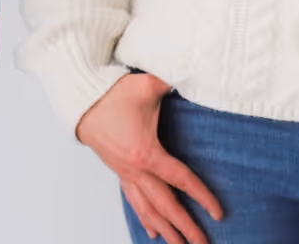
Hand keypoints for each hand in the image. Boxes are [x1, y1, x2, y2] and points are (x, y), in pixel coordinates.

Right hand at [75, 72, 222, 243]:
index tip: (218, 213)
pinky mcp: (119, 172)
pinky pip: (134, 201)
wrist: (81, 100)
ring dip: (166, 230)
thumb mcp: (148, 85)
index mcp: (147, 153)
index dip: (202, 197)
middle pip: (166, 205)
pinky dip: (145, 218)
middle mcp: (136, 170)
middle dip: (186, 227)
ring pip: (148, 210)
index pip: (181, 180)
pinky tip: (153, 232)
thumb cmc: (113, 94)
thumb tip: (196, 72)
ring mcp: (126, 174)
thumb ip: (174, 80)